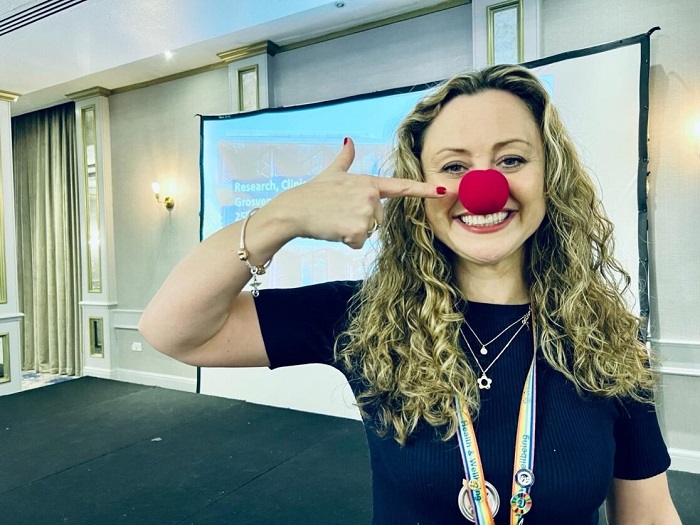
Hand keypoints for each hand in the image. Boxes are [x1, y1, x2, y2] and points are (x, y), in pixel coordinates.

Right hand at [274, 137, 443, 248]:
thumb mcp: (331, 174)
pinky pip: (359, 242)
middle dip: (361, 222)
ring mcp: (365, 210)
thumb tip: (349, 141)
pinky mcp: (358, 227)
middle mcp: (370, 194)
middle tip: (340, 214)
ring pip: (369, 232)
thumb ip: (345, 159)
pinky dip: (347, 241)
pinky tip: (334, 230)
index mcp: (368, 182)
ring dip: (353, 232)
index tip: (445, 190)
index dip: (425, 189)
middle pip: (379, 220)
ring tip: (336, 221)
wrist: (293, 210)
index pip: (401, 186)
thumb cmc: (311, 194)